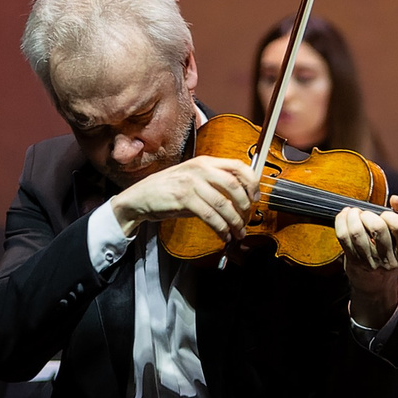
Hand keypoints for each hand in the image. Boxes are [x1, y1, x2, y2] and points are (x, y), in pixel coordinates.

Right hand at [111, 154, 256, 246]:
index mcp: (205, 162)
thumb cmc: (170, 190)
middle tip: (247, 219)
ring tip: (238, 232)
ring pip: (223, 204)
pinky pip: (209, 216)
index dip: (252, 182)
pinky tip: (223, 235)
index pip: (237, 165)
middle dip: (245, 206)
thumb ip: (215, 185)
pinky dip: (220, 228)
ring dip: (234, 222)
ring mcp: (191, 182)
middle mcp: (200, 169)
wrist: (141, 197)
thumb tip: (240, 199)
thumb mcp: (195, 180)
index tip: (256, 198)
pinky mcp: (183, 198)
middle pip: (234, 185)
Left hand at [337, 198, 397, 327]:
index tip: (384, 214)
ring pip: (357, 233)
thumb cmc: (390, 253)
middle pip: (378, 228)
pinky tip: (344, 216)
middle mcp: (390, 260)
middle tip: (365, 214)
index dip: (390, 215)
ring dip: (353, 216)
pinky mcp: (354, 262)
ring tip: (353, 213)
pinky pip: (343, 237)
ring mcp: (371, 263)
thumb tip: (395, 199)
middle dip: (368, 215)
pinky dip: (341, 221)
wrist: (376, 286)